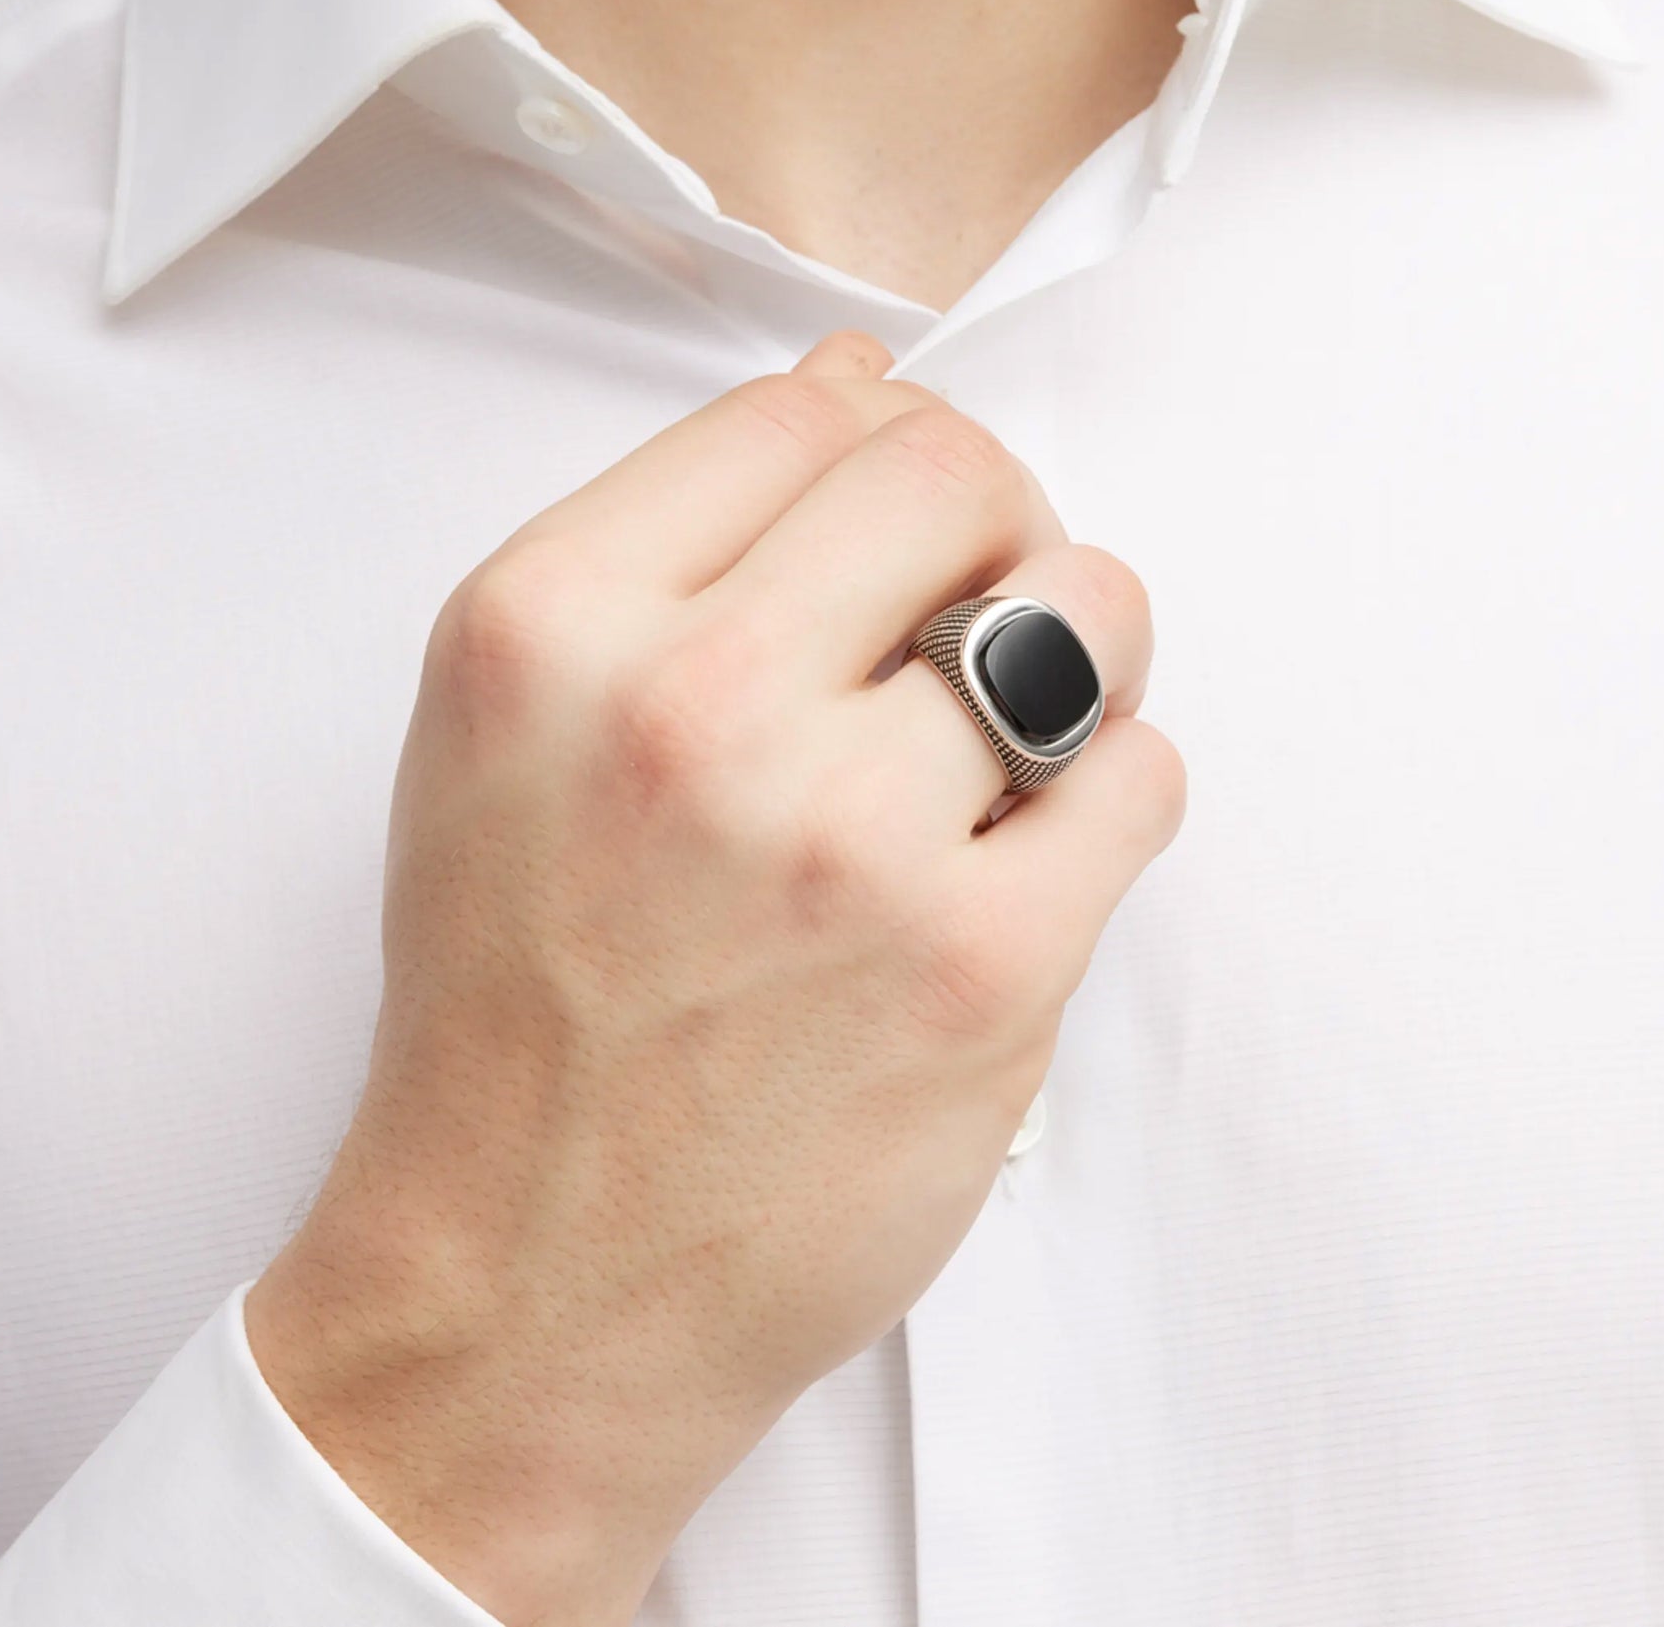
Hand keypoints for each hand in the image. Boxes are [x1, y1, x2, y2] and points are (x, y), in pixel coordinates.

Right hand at [245, 331, 1183, 1625]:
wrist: (530, 1282)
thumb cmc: (524, 994)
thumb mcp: (520, 722)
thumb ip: (678, 534)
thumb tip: (856, 381)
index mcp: (551, 627)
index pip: (803, 413)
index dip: (880, 447)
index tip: (898, 524)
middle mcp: (690, 714)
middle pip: (954, 475)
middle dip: (995, 521)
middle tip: (979, 605)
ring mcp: (844, 845)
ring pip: (1086, 611)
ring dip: (1079, 650)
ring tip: (1013, 735)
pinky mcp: (980, 974)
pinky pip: (1143, 775)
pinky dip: (1112, 794)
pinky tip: (1031, 852)